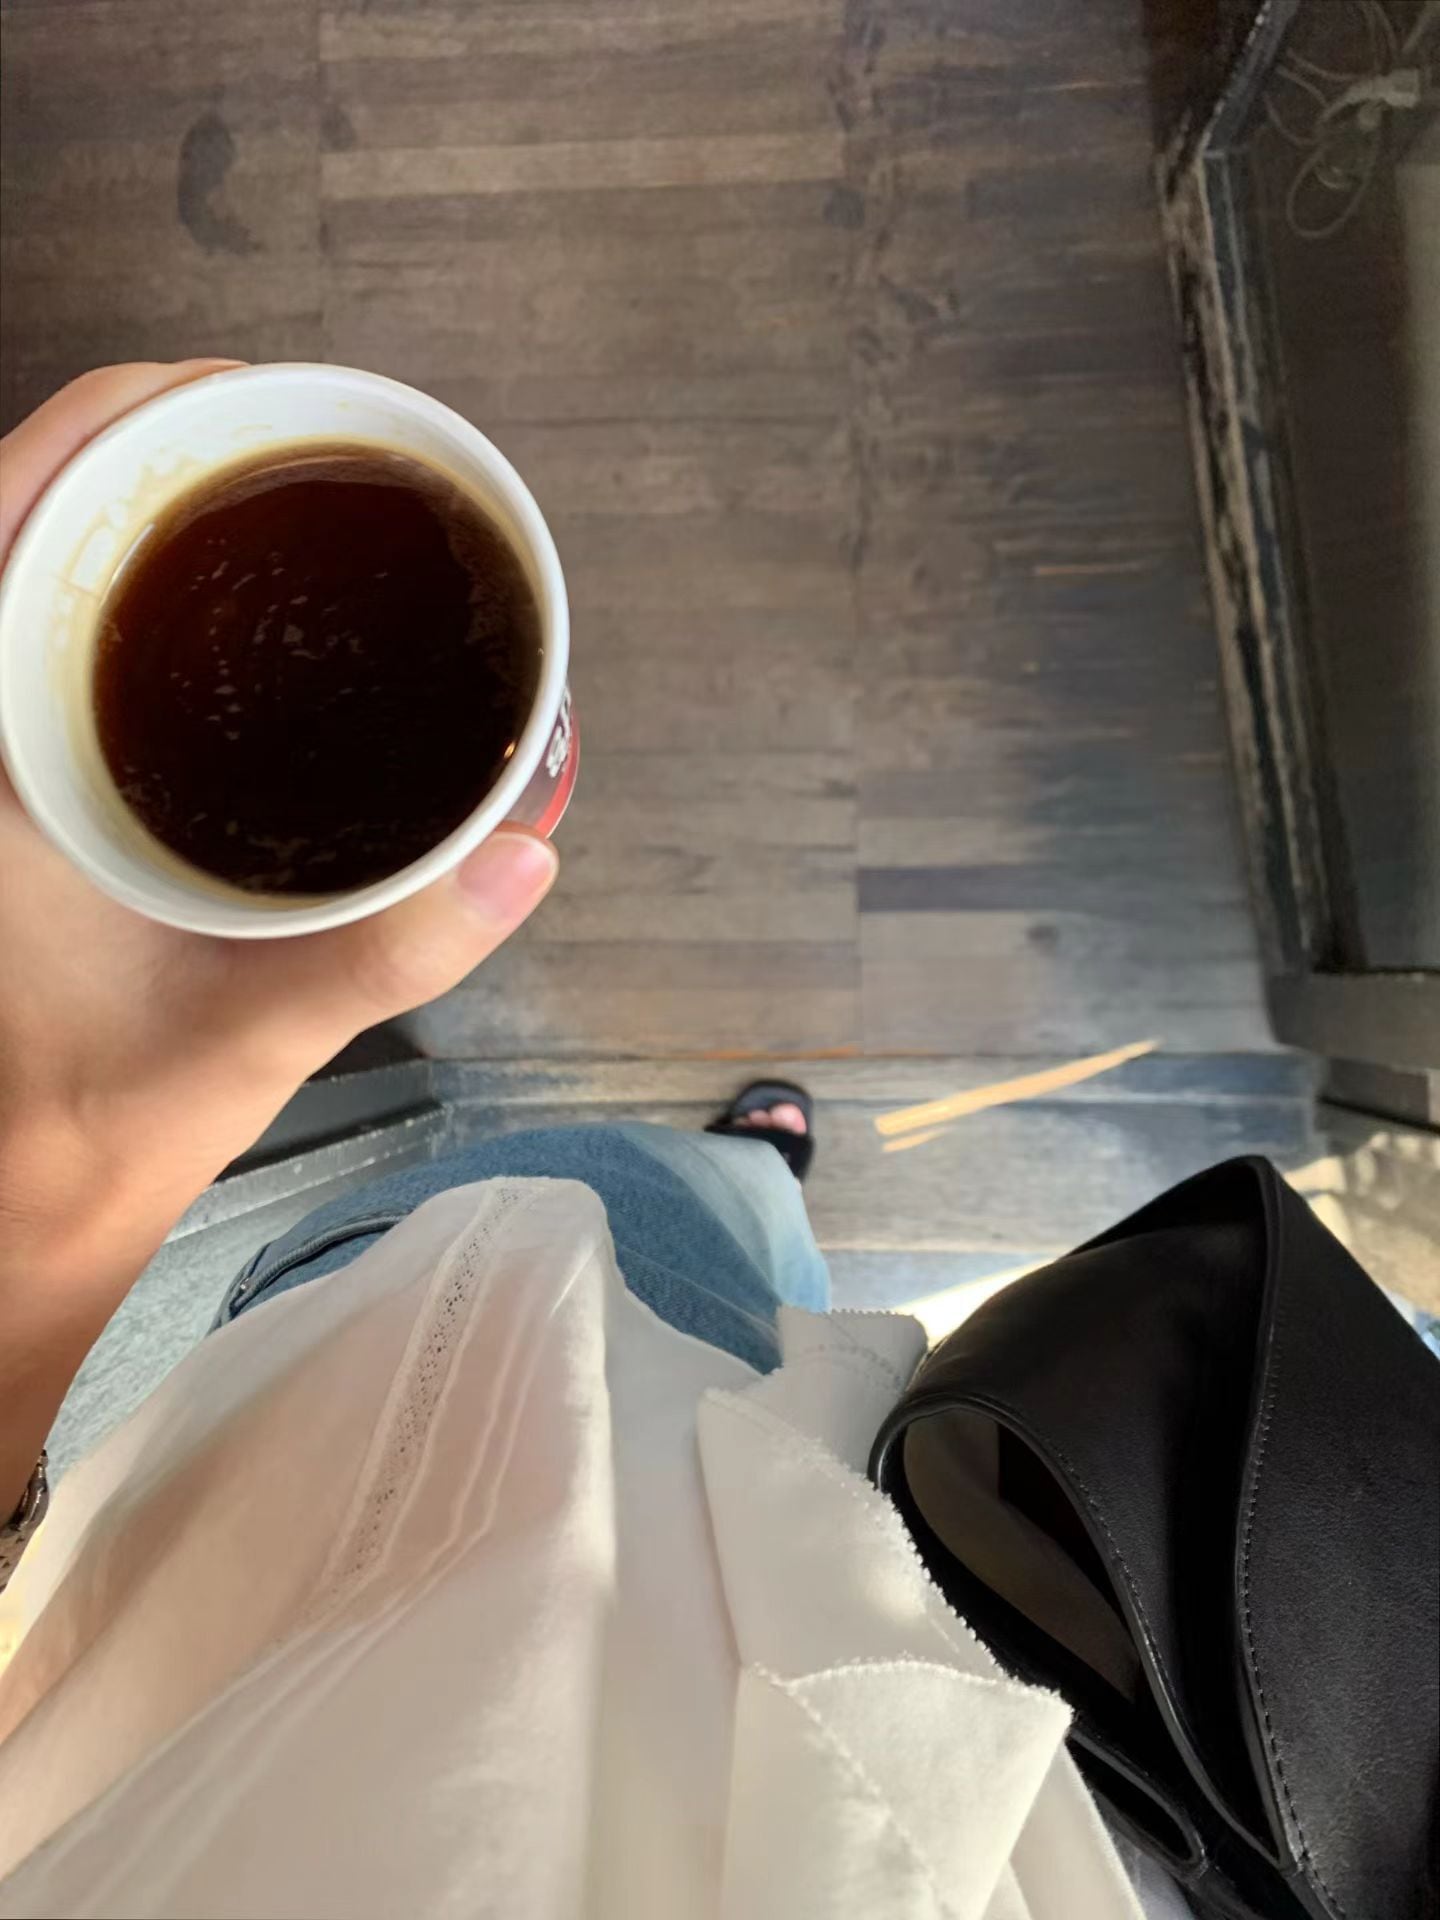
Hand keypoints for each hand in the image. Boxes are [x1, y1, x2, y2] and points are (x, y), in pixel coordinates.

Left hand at [0, 364, 557, 1506]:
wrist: (26, 1203)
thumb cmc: (89, 1119)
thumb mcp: (248, 1027)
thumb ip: (390, 943)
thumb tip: (526, 848)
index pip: (28, 497)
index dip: (135, 411)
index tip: (260, 398)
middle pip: (52, 510)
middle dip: (175, 454)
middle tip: (315, 456)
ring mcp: (5, 757)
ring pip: (59, 575)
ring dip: (164, 525)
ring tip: (298, 515)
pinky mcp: (29, 797)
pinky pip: (69, 649)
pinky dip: (145, 604)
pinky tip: (242, 635)